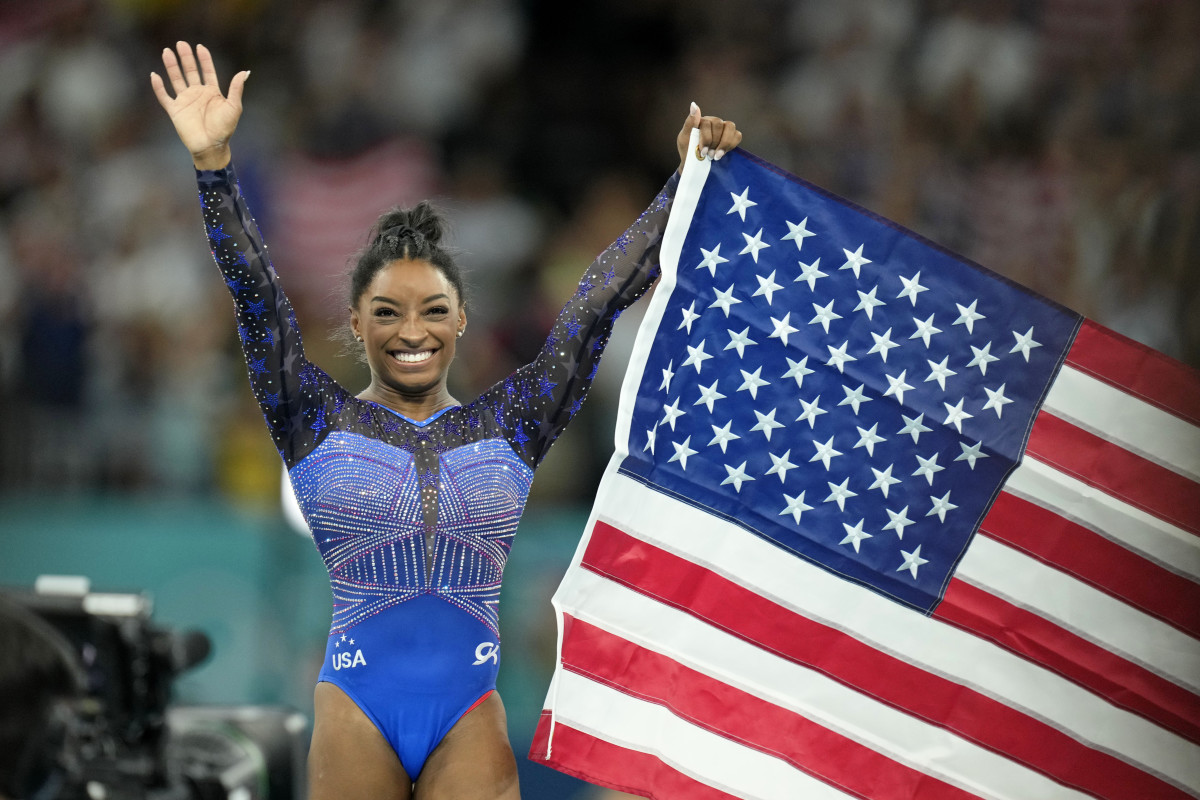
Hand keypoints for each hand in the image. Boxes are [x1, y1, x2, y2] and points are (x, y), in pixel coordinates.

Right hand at [150, 42, 248, 169]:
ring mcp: (185, 101)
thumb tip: (245, 71)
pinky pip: (164, 96)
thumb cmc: (224, 129)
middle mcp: (198, 94)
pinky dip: (158, 86)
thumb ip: (236, 89)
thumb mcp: (234, 107)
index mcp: (212, 92)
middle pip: (190, 71)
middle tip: (181, 43)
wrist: (211, 146)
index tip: (200, 47)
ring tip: (167, 52)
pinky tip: (154, 75)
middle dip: (186, 58)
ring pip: (176, 79)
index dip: (204, 59)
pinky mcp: (175, 110)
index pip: (207, 71)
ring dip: (171, 66)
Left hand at [676, 102, 741, 173]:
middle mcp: (713, 121)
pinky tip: (723, 153)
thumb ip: (689, 122)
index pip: (707, 123)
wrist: (694, 164)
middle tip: (709, 155)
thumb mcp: (684, 138)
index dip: (706, 139)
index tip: (703, 152)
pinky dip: (731, 145)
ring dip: (725, 143)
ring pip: (730, 126)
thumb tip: (694, 105)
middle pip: (719, 124)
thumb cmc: (688, 151)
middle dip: (714, 142)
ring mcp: (723, 128)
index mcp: (701, 121)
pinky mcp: (731, 136)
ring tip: (717, 156)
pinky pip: (737, 135)